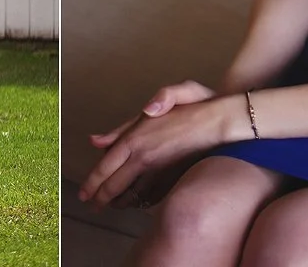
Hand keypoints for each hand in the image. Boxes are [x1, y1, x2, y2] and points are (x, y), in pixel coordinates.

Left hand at [79, 92, 239, 209]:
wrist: (224, 122)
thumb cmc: (194, 105)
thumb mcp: (159, 100)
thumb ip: (126, 122)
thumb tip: (96, 140)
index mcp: (134, 139)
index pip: (105, 167)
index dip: (92, 184)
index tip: (83, 195)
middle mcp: (144, 158)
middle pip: (115, 186)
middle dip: (100, 199)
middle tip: (92, 206)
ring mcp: (160, 171)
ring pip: (133, 194)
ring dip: (119, 202)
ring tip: (109, 206)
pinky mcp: (174, 178)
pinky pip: (152, 196)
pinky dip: (140, 201)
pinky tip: (135, 202)